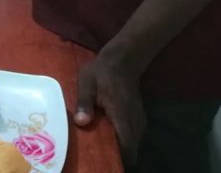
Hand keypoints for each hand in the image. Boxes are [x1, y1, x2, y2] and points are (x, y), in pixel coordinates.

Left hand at [75, 50, 146, 166]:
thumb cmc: (101, 71)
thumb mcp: (86, 82)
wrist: (123, 60)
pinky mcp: (139, 118)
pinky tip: (107, 137)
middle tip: (99, 155)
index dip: (118, 157)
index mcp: (121, 114)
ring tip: (101, 148)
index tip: (105, 161)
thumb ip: (84, 102)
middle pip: (131, 148)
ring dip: (120, 148)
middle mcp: (134, 120)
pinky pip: (133, 136)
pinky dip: (123, 140)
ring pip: (133, 143)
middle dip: (117, 155)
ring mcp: (139, 120)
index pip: (127, 145)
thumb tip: (81, 122)